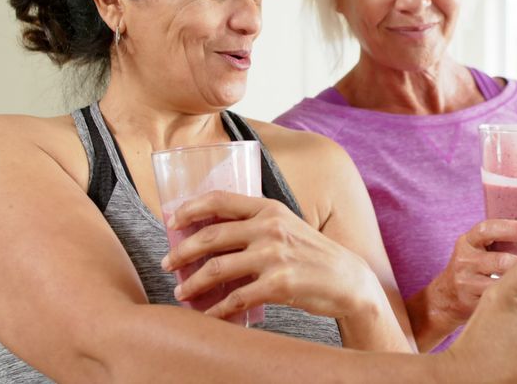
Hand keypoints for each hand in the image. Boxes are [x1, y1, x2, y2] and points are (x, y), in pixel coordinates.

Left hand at [161, 190, 385, 320]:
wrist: (348, 280)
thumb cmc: (312, 254)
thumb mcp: (286, 226)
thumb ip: (256, 224)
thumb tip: (212, 234)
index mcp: (269, 209)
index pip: (220, 200)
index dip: (191, 208)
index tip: (172, 220)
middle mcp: (269, 228)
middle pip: (211, 236)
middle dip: (182, 252)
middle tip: (168, 264)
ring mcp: (274, 256)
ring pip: (217, 268)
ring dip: (192, 283)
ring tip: (181, 292)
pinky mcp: (278, 284)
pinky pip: (236, 298)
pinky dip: (216, 309)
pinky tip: (207, 314)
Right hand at [413, 220, 516, 339]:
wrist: (445, 298)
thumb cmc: (472, 268)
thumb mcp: (477, 250)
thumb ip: (500, 243)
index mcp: (468, 242)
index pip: (487, 230)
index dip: (509, 229)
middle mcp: (464, 261)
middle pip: (500, 261)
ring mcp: (466, 283)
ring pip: (503, 286)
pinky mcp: (471, 304)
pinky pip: (501, 306)